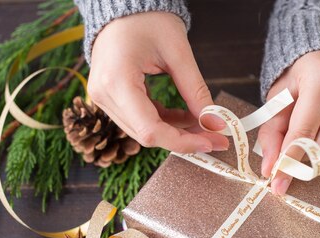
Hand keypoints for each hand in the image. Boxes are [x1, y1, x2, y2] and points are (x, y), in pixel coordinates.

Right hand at [88, 12, 227, 153]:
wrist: (125, 4)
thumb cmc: (146, 19)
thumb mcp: (179, 54)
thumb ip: (196, 92)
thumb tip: (215, 122)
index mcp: (116, 82)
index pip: (151, 130)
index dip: (183, 142)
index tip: (211, 143)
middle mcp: (104, 94)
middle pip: (147, 135)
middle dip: (184, 139)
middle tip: (215, 137)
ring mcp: (104, 97)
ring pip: (144, 130)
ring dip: (176, 131)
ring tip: (204, 122)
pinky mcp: (111, 97)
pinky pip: (140, 119)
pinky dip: (165, 121)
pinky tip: (185, 115)